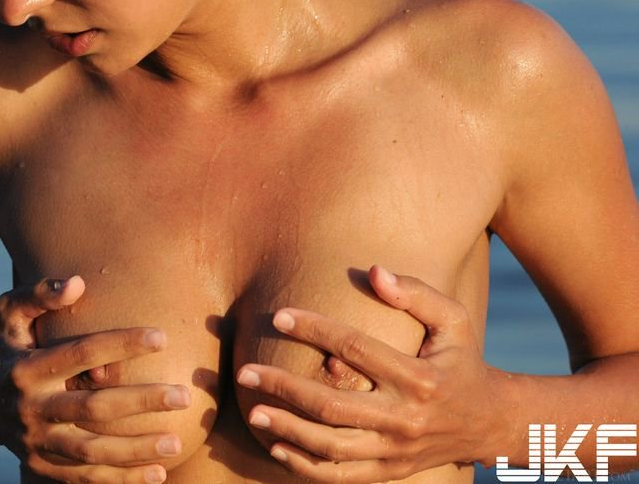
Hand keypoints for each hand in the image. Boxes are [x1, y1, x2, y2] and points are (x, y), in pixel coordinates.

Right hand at [0, 276, 190, 483]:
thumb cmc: (5, 347)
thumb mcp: (9, 314)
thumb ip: (39, 294)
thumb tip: (78, 283)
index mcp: (27, 368)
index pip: (81, 353)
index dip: (122, 344)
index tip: (163, 336)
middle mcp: (31, 408)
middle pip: (92, 408)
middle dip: (141, 402)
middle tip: (184, 396)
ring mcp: (35, 442)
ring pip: (91, 452)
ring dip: (136, 450)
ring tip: (177, 442)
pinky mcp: (41, 466)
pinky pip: (84, 477)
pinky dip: (121, 479)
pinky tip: (158, 474)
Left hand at [236, 266, 508, 482]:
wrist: (488, 421)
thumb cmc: (462, 360)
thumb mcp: (454, 320)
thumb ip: (416, 293)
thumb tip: (374, 271)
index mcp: (417, 377)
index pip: (354, 348)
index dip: (314, 329)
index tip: (279, 317)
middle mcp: (404, 418)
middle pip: (331, 406)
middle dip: (283, 388)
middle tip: (246, 372)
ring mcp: (395, 451)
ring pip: (330, 447)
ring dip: (286, 430)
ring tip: (253, 411)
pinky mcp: (389, 472)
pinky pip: (339, 476)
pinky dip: (304, 466)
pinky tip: (276, 448)